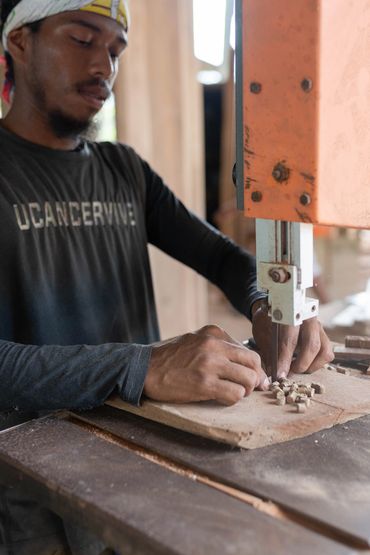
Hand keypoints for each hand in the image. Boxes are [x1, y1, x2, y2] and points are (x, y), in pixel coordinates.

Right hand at [144, 325, 268, 404]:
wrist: (145, 369)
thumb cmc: (171, 358)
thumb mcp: (196, 341)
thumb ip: (219, 347)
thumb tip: (246, 364)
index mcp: (214, 333)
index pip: (248, 351)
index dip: (253, 368)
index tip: (251, 378)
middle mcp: (214, 345)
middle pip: (253, 363)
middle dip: (254, 379)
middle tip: (247, 388)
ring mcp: (210, 364)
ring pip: (248, 379)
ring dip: (244, 391)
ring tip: (232, 393)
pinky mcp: (204, 383)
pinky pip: (235, 394)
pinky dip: (232, 399)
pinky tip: (221, 398)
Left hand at [252, 301, 333, 377]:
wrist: (277, 310)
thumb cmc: (268, 323)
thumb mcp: (262, 333)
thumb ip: (268, 351)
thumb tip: (272, 372)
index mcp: (291, 314)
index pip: (290, 339)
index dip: (285, 360)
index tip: (280, 374)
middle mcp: (309, 319)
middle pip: (312, 345)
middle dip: (300, 364)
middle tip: (289, 373)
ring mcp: (318, 327)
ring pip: (324, 351)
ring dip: (310, 365)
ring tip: (295, 369)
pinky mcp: (323, 336)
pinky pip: (327, 354)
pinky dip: (316, 364)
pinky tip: (303, 364)